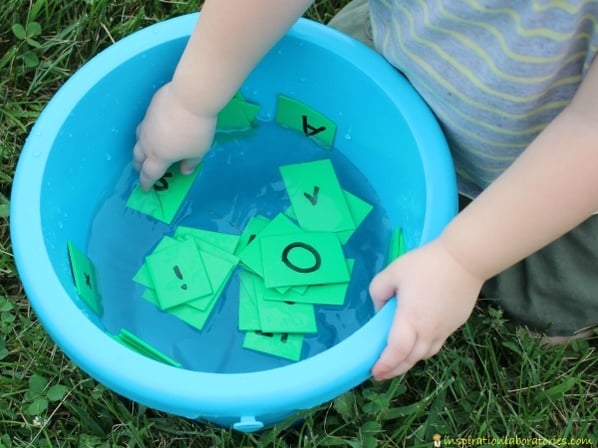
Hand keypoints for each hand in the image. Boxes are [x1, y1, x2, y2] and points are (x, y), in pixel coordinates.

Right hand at [133, 82, 216, 190]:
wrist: (189, 98)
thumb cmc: (196, 130)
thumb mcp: (199, 151)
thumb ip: (190, 163)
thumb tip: (184, 170)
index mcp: (159, 156)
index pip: (149, 174)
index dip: (146, 183)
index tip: (146, 189)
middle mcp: (148, 142)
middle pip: (138, 158)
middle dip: (140, 167)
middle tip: (143, 170)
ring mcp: (146, 124)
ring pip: (138, 140)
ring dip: (140, 149)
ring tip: (147, 150)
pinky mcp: (149, 110)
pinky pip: (145, 125)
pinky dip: (148, 132)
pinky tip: (156, 129)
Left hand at [369, 238, 483, 379]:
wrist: (465, 260)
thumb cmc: (426, 264)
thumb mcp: (392, 272)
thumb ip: (379, 292)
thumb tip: (380, 310)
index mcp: (411, 318)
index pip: (397, 351)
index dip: (385, 364)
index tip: (374, 371)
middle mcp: (429, 330)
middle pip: (411, 359)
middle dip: (394, 370)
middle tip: (380, 374)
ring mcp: (445, 329)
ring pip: (425, 354)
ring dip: (410, 361)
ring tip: (397, 362)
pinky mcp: (456, 324)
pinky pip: (437, 344)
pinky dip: (423, 350)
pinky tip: (416, 345)